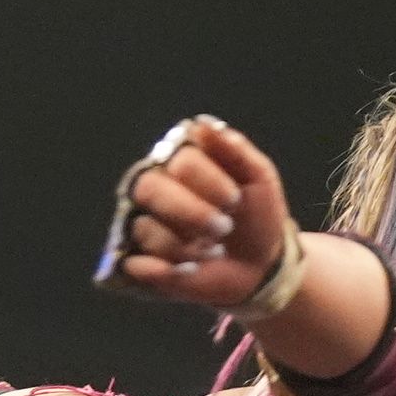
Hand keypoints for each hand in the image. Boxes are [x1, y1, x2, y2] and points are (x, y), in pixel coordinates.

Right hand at [100, 115, 297, 309]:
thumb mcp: (259, 178)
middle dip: (192, 213)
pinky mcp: (141, 261)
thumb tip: (203, 124)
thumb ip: (234, 148)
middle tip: (224, 228)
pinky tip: (190, 271)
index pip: (180, 160)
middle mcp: (153, 188)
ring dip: (186, 246)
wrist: (261, 265)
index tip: (236, 200)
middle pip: (150, 188)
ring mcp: (143, 224)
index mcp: (179, 160)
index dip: (209, 182)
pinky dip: (162, 271)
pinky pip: (134, 264)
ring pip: (146, 229)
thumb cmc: (256, 215)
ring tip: (214, 251)